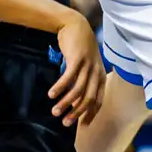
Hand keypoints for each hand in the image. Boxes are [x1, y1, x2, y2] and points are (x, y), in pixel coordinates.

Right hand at [49, 13, 106, 127]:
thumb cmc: (79, 49)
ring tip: (54, 111)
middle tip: (64, 122)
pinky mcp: (77, 59)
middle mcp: (96, 72)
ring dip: (65, 102)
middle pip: (88, 98)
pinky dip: (60, 87)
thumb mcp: (86, 66)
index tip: (81, 126)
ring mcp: (88, 65)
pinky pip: (68, 77)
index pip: (98, 100)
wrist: (76, 25)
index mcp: (100, 75)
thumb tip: (74, 102)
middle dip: (77, 113)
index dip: (91, 114)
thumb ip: (83, 82)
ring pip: (77, 90)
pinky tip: (51, 94)